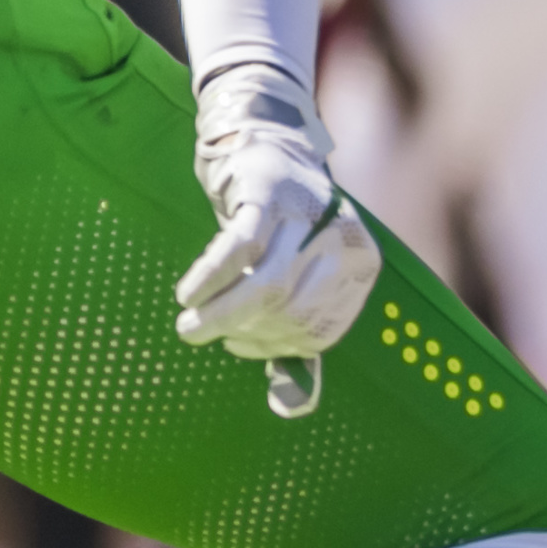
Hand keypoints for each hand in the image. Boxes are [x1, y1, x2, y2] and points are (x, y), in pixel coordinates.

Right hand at [176, 63, 380, 417]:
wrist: (264, 141)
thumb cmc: (280, 224)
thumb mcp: (299, 272)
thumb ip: (293, 332)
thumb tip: (291, 406)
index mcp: (358, 263)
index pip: (322, 330)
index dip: (276, 348)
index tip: (242, 349)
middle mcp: (339, 238)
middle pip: (293, 312)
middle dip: (247, 334)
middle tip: (210, 334)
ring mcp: (304, 214)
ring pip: (268, 285)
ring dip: (224, 315)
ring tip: (191, 325)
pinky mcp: (266, 195)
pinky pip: (238, 248)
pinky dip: (210, 277)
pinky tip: (188, 293)